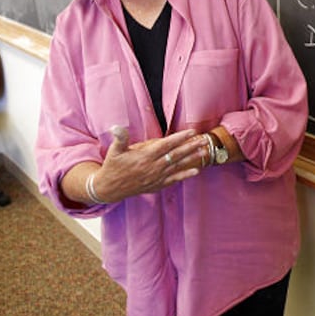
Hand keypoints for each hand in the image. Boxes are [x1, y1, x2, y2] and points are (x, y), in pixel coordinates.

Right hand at [92, 126, 208, 202]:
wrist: (109, 189)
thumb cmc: (112, 167)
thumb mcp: (114, 151)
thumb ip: (119, 138)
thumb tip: (116, 127)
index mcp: (145, 156)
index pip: (166, 145)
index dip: (180, 138)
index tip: (192, 132)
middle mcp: (153, 167)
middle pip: (176, 155)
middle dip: (191, 146)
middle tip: (204, 140)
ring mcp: (156, 177)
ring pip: (178, 166)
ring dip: (192, 159)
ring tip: (205, 152)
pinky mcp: (157, 184)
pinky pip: (174, 179)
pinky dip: (185, 175)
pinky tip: (197, 171)